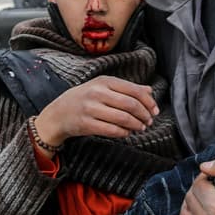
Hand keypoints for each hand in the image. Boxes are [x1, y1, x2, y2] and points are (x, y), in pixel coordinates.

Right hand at [33, 76, 158, 145]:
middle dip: (144, 115)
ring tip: (141, 127)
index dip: (148, 102)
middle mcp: (97, 93)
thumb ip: (126, 88)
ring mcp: (90, 108)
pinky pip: (112, 130)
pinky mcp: (86, 124)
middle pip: (130, 105)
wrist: (59, 113)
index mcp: (104, 81)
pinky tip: (127, 133)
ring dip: (136, 125)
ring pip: (123, 118)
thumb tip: (149, 90)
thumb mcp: (103, 87)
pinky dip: (124, 133)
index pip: (134, 90)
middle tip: (149, 121)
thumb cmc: (85, 98)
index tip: (155, 110)